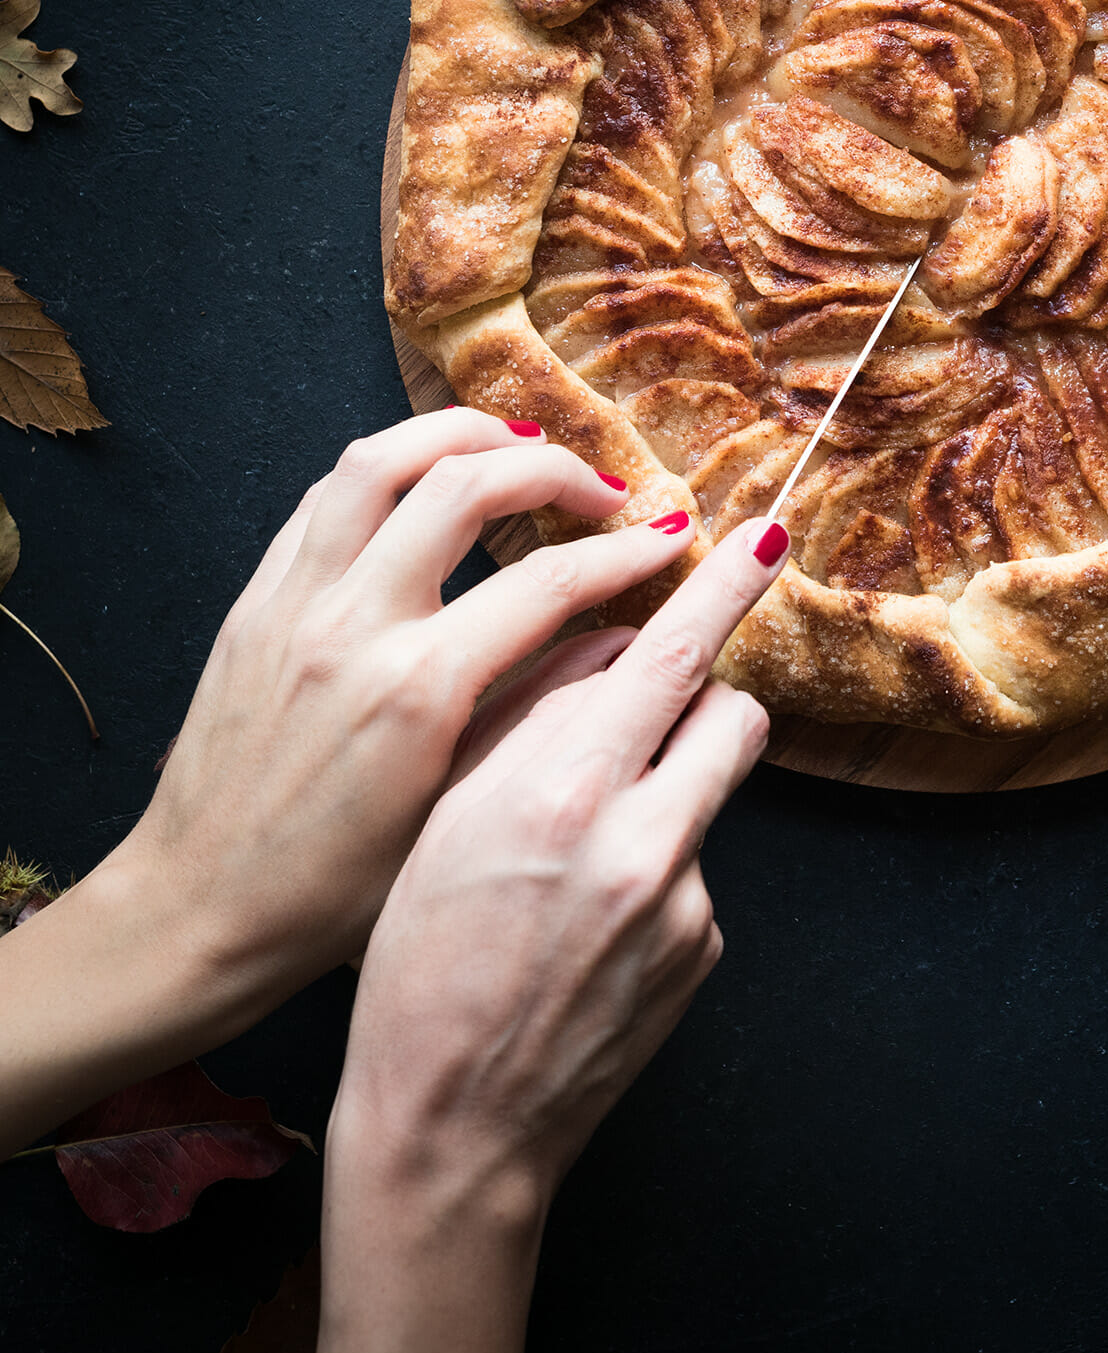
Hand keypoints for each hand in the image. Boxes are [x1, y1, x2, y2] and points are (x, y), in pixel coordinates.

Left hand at [0, 409, 711, 1153]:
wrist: (195, 916)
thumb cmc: (329, 899)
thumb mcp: (454, 816)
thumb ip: (528, 718)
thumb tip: (608, 648)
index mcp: (417, 692)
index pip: (550, 581)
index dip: (625, 551)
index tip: (667, 538)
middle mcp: (353, 628)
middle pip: (469, 484)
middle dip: (553, 469)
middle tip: (598, 491)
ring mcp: (293, 606)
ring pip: (380, 460)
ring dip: (458, 436)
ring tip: (512, 446)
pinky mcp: (253, 606)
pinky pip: (319, 500)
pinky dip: (383, 473)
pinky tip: (421, 487)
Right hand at [327, 516, 782, 1211]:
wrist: (451, 1128)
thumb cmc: (418, 962)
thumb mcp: (449, 817)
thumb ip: (536, 718)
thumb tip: (609, 647)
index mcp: (560, 793)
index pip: (669, 658)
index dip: (724, 589)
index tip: (767, 538)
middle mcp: (639, 840)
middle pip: (724, 712)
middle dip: (695, 697)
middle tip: (637, 717)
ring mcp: (685, 902)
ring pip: (706, 789)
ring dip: (669, 785)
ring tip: (583, 849)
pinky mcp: (705, 950)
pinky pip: (693, 870)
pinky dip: (653, 873)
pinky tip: (587, 928)